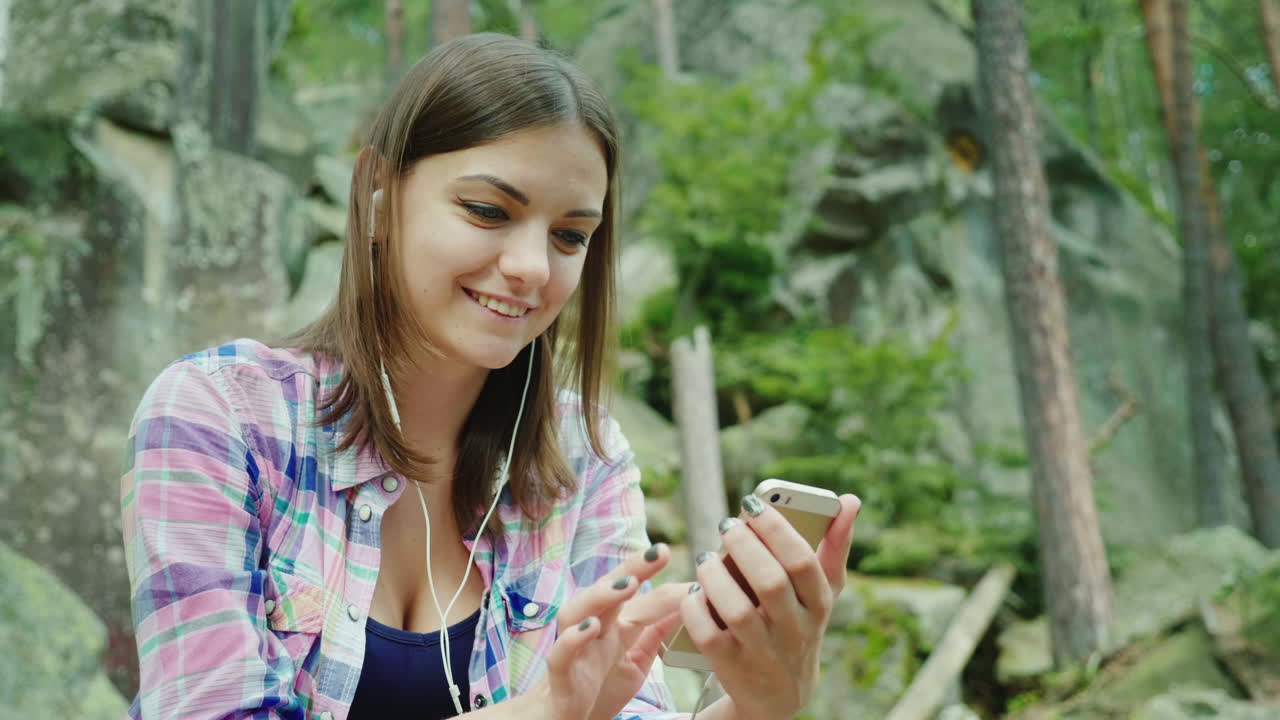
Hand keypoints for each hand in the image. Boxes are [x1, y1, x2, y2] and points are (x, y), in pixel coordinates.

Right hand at [524, 543, 688, 719]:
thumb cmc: (595, 692)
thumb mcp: (634, 663)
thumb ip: (653, 636)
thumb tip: (682, 609)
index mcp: (612, 627)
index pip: (641, 599)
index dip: (669, 591)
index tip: (700, 581)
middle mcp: (591, 630)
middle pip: (608, 590)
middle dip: (633, 567)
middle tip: (662, 552)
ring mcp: (574, 651)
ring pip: (577, 611)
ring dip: (601, 595)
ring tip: (627, 584)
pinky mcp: (560, 677)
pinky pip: (560, 654)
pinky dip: (573, 639)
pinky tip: (591, 627)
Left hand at [680, 493, 860, 719]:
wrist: (779, 696)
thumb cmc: (798, 624)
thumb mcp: (821, 592)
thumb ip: (834, 546)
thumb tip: (850, 500)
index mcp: (819, 604)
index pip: (803, 562)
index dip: (776, 528)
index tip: (752, 505)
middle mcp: (794, 630)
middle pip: (770, 582)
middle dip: (744, 546)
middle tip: (726, 525)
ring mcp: (763, 652)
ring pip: (737, 610)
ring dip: (716, 576)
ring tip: (707, 557)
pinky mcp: (731, 667)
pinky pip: (708, 635)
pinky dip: (696, 608)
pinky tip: (695, 591)